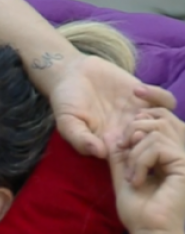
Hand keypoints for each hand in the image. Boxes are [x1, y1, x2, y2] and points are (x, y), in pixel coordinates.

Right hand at [49, 55, 176, 158]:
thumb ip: (80, 139)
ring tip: (136, 107)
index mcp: (111, 145)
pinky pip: (167, 101)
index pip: (133, 159)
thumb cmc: (66, 101)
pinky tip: (137, 90)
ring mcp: (140, 113)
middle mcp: (129, 131)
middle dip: (149, 136)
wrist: (72, 73)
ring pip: (165, 124)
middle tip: (133, 121)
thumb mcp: (66, 122)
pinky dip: (159, 96)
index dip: (135, 155)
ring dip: (157, 117)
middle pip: (154, 144)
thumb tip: (100, 153)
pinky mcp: (146, 96)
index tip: (122, 142)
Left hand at [108, 108, 184, 233]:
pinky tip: (137, 180)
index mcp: (170, 152)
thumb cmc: (139, 211)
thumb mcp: (123, 176)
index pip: (163, 116)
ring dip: (134, 153)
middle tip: (124, 149)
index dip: (151, 101)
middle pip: (161, 118)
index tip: (135, 93)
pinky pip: (156, 146)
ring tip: (131, 175)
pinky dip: (140, 162)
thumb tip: (112, 133)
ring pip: (155, 132)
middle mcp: (182, 152)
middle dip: (134, 128)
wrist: (150, 231)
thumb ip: (120, 155)